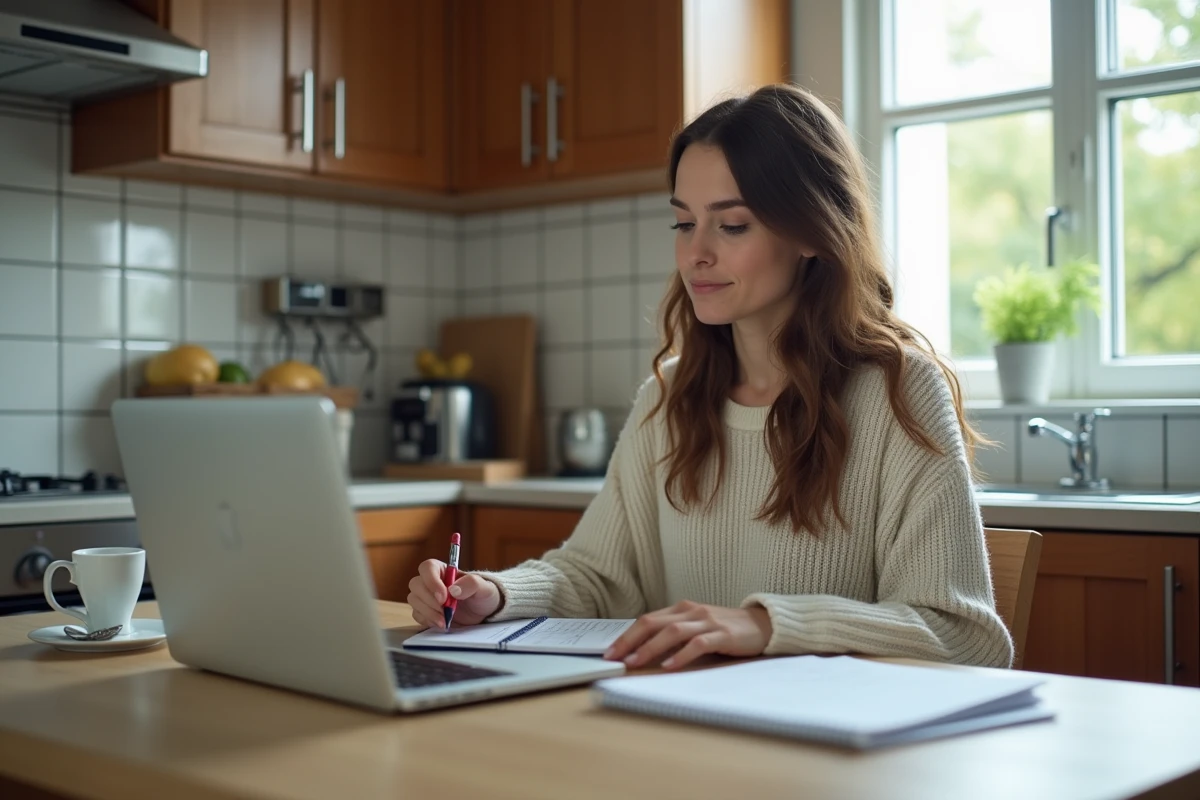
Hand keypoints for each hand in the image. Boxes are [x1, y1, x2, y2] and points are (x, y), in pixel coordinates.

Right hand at [407, 559, 501, 629]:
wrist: (484, 613)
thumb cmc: (483, 595)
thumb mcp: (484, 588)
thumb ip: (472, 584)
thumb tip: (453, 589)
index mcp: (443, 570)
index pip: (428, 568)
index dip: (432, 581)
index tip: (443, 597)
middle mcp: (431, 581)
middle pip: (416, 584)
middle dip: (429, 600)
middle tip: (445, 611)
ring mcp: (426, 597)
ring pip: (414, 600)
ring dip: (428, 612)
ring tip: (445, 621)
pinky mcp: (426, 612)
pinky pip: (417, 614)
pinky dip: (427, 620)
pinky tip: (441, 624)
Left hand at [603, 601, 772, 669]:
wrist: (763, 625)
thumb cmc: (726, 629)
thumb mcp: (697, 627)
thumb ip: (675, 634)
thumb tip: (643, 651)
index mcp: (681, 609)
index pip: (647, 620)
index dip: (626, 635)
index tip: (610, 651)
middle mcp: (691, 611)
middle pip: (652, 623)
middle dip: (630, 641)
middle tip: (614, 658)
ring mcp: (707, 621)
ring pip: (672, 632)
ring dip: (650, 648)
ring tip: (635, 663)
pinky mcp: (723, 634)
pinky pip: (698, 644)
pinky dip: (681, 655)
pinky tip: (669, 666)